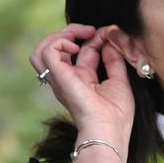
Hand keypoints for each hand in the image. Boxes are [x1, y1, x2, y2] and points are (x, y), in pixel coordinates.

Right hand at [30, 24, 135, 156]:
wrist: (110, 132)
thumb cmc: (116, 116)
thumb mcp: (120, 81)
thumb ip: (114, 61)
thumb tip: (109, 42)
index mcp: (82, 80)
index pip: (81, 50)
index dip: (93, 37)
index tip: (108, 35)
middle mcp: (68, 79)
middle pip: (56, 47)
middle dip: (72, 31)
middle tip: (91, 30)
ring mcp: (61, 79)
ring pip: (43, 50)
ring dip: (60, 36)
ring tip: (79, 36)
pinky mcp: (59, 78)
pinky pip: (47, 53)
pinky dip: (59, 43)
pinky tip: (76, 47)